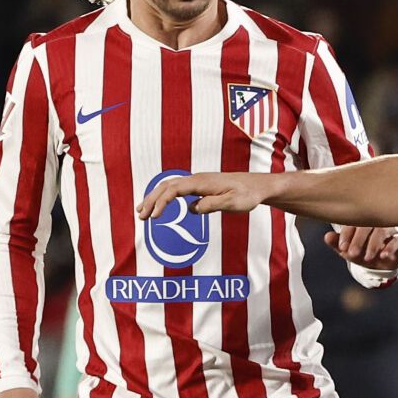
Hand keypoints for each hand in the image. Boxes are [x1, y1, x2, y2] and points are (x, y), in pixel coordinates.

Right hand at [136, 171, 273, 219]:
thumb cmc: (247, 195)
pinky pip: (177, 189)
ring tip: (142, 212)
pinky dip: (164, 196)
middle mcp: (196, 179)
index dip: (161, 203)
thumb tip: (193, 209)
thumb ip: (213, 205)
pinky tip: (160, 206)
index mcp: (201, 182)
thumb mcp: (233, 203)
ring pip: (169, 186)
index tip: (154, 217)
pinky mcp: (200, 186)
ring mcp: (197, 181)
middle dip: (151, 200)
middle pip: (166, 187)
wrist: (257, 186)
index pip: (174, 190)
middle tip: (141, 216)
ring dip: (154, 198)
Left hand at [325, 226, 397, 272]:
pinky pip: (396, 240)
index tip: (342, 247)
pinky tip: (383, 255)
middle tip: (352, 253)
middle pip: (367, 225)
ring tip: (366, 258)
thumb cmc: (362, 250)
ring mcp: (388, 229)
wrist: (381, 262)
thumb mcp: (348, 249)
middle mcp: (374, 222)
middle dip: (358, 240)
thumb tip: (326, 237)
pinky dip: (390, 248)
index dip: (346, 234)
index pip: (352, 222)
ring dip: (372, 245)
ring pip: (381, 231)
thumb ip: (337, 243)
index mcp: (360, 221)